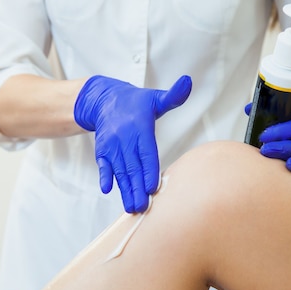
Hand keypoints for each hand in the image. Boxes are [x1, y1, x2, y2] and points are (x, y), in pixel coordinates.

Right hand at [74, 75, 191, 211]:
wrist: (105, 100)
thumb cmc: (137, 104)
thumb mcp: (156, 98)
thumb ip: (173, 96)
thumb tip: (187, 82)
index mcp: (140, 127)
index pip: (146, 152)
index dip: (148, 170)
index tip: (152, 187)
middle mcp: (125, 137)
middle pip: (133, 167)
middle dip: (137, 188)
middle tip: (142, 207)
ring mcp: (112, 145)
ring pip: (120, 170)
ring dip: (125, 189)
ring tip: (131, 207)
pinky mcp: (103, 151)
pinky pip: (104, 165)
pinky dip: (105, 176)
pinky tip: (107, 189)